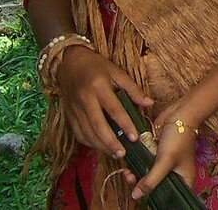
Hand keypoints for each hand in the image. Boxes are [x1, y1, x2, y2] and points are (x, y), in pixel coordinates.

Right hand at [55, 44, 152, 158]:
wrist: (69, 63)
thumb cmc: (97, 66)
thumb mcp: (117, 72)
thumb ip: (133, 88)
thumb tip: (149, 103)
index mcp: (99, 86)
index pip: (114, 109)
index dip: (125, 124)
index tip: (135, 137)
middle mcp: (85, 99)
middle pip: (97, 126)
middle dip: (110, 142)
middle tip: (122, 153)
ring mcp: (74, 109)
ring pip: (86, 132)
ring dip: (100, 146)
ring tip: (115, 153)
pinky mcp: (68, 115)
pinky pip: (78, 133)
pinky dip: (89, 142)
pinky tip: (100, 147)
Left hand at [131, 101, 197, 199]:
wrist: (180, 113)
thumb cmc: (178, 138)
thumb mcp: (165, 161)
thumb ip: (151, 180)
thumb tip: (136, 196)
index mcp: (184, 178)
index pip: (172, 198)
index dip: (159, 201)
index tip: (144, 200)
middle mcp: (174, 174)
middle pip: (158, 189)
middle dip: (142, 189)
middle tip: (132, 184)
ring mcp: (165, 165)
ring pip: (149, 178)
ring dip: (137, 178)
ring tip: (127, 174)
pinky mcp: (156, 156)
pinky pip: (145, 167)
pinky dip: (137, 168)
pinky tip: (128, 167)